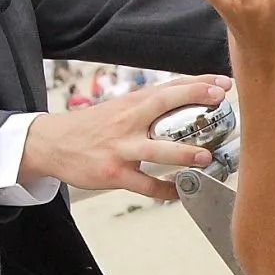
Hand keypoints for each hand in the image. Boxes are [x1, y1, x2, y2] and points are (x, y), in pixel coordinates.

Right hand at [18, 77, 231, 202]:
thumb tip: (183, 99)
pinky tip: (180, 192)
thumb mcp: (119, 108)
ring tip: (205, 157)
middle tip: (219, 99)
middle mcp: (128, 121)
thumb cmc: (91, 127)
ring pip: (156, 150)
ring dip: (183, 154)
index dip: (197, 83)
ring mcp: (121, 148)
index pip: (168, 87)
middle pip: (163, 104)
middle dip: (193, 99)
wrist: (52, 144)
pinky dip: (165, 191)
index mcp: (131, 103)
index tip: (222, 83)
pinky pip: (145, 185)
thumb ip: (148, 105)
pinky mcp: (114, 173)